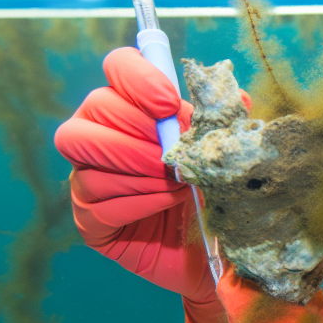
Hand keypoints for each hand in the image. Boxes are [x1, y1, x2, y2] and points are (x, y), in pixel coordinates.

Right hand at [54, 47, 227, 322]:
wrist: (217, 255)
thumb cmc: (217, 195)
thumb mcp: (226, 151)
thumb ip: (224, 120)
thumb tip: (234, 94)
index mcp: (132, 108)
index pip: (117, 67)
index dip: (138, 78)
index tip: (170, 104)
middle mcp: (100, 137)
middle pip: (95, 109)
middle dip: (140, 131)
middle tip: (175, 154)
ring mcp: (88, 179)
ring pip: (90, 159)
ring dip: (141, 168)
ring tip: (178, 183)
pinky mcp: (90, 222)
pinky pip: (99, 203)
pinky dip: (139, 200)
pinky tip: (169, 203)